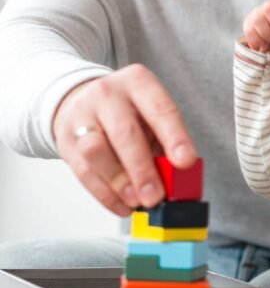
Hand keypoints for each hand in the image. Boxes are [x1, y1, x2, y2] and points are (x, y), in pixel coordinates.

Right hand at [52, 65, 196, 214]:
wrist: (81, 99)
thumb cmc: (128, 111)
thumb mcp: (151, 114)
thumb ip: (165, 142)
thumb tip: (178, 178)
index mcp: (138, 82)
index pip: (160, 109)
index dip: (175, 137)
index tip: (186, 162)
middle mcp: (108, 94)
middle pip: (125, 133)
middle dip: (142, 169)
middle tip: (156, 195)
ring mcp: (82, 116)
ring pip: (97, 151)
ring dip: (119, 182)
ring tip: (138, 201)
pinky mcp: (66, 140)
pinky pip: (83, 171)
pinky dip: (105, 194)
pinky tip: (122, 205)